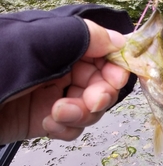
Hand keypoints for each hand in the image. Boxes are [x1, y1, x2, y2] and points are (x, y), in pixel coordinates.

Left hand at [0, 19, 130, 143]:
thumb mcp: (39, 43)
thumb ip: (84, 37)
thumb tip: (120, 39)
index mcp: (62, 42)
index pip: (104, 53)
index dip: (114, 68)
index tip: (115, 80)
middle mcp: (61, 67)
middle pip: (101, 83)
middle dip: (98, 95)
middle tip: (89, 103)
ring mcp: (52, 94)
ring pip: (89, 108)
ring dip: (81, 114)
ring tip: (56, 114)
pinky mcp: (42, 119)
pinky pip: (71, 126)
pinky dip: (66, 128)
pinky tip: (47, 125)